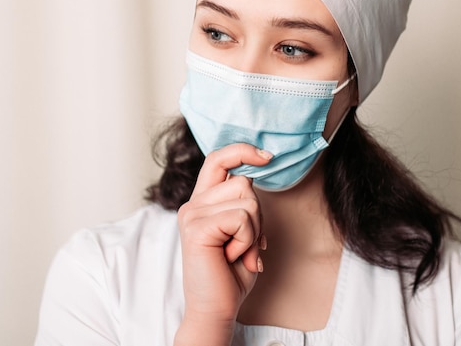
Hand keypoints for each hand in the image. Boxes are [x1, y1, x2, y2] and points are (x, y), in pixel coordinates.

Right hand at [174, 144, 271, 344]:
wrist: (216, 308)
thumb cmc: (231, 273)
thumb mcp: (242, 231)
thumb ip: (242, 204)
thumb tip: (255, 174)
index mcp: (202, 202)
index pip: (217, 159)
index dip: (242, 151)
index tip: (267, 157)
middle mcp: (193, 204)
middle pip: (244, 183)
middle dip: (258, 216)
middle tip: (246, 244)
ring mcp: (192, 214)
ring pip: (248, 201)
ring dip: (254, 231)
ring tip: (238, 252)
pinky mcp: (196, 228)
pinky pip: (241, 219)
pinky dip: (248, 240)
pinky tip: (232, 256)